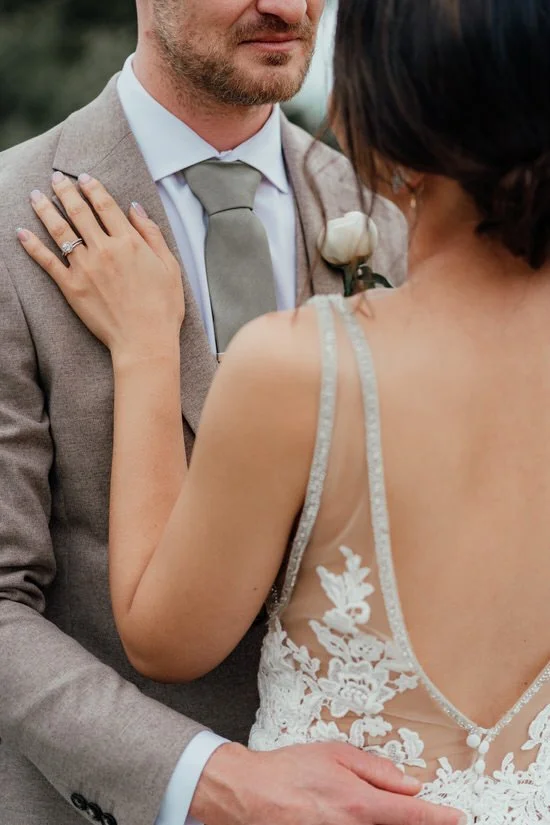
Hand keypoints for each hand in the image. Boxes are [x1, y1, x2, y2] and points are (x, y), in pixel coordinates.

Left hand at [18, 173, 183, 362]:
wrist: (145, 340)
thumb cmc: (162, 308)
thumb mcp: (169, 266)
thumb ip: (152, 234)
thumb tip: (135, 208)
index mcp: (129, 242)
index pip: (106, 205)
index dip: (93, 188)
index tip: (84, 178)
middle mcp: (105, 249)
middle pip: (79, 211)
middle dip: (65, 191)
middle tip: (56, 178)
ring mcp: (85, 268)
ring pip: (60, 230)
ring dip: (45, 209)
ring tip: (36, 195)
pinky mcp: (72, 287)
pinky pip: (48, 261)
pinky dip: (33, 245)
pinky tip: (22, 232)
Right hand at [192, 742, 464, 824]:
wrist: (249, 796)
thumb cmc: (288, 771)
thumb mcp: (335, 755)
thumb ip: (375, 770)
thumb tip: (409, 784)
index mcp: (359, 805)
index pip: (412, 816)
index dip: (440, 818)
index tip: (457, 817)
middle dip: (418, 824)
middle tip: (430, 814)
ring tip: (395, 813)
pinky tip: (363, 818)